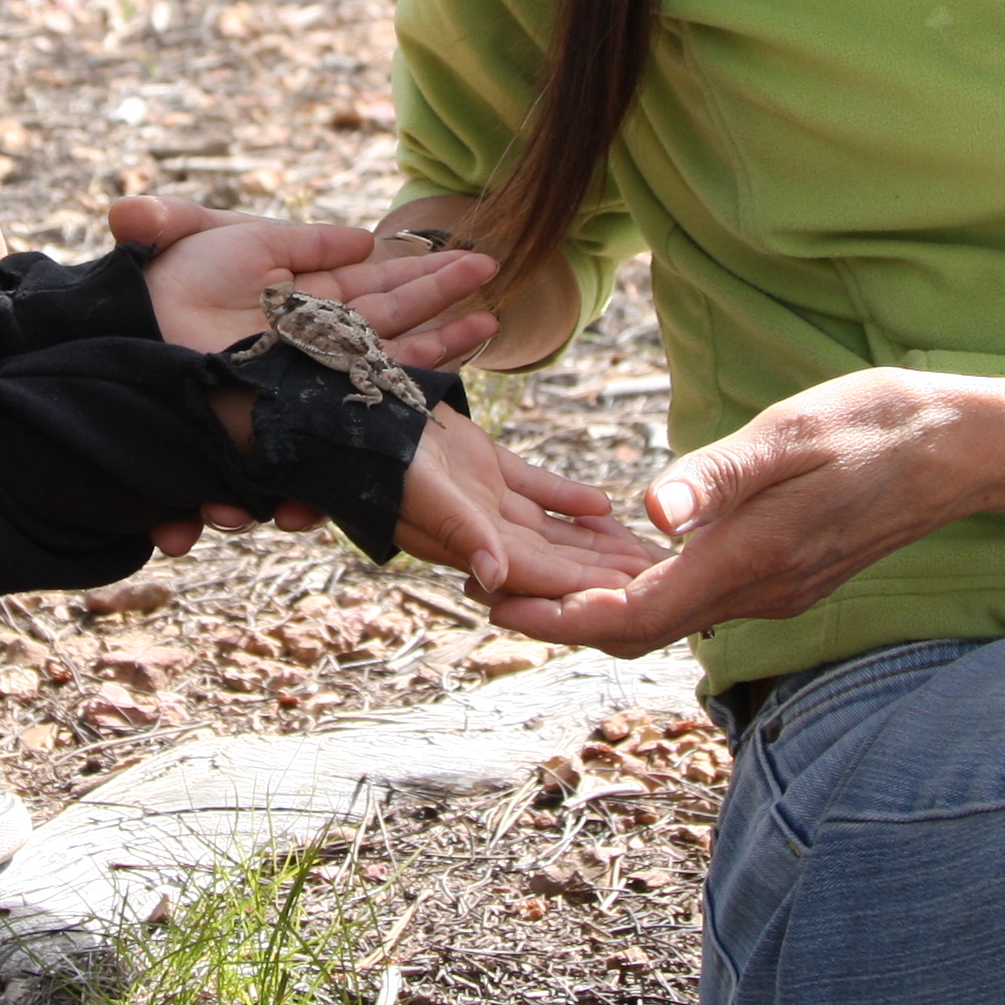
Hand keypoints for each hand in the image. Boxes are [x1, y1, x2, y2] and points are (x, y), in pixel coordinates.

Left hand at [116, 195, 501, 369]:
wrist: (133, 332)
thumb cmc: (167, 282)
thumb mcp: (239, 242)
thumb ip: (304, 242)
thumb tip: (363, 239)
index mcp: (301, 296)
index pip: (376, 283)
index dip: (425, 273)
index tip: (473, 261)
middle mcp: (315, 338)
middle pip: (395, 319)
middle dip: (446, 301)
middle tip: (496, 281)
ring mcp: (311, 373)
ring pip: (390, 359)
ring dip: (440, 344)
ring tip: (489, 323)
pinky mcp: (302, 408)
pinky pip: (361, 405)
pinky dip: (401, 399)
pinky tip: (444, 387)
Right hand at [391, 411, 654, 600]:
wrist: (349, 410)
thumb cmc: (378, 456)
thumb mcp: (423, 493)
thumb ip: (463, 534)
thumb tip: (495, 581)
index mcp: (466, 543)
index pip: (539, 573)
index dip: (586, 585)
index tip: (633, 594)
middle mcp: (478, 530)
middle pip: (554, 557)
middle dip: (603, 570)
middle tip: (656, 578)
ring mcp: (481, 497)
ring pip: (550, 527)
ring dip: (593, 539)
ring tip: (640, 549)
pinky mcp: (481, 464)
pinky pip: (535, 487)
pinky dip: (567, 498)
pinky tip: (604, 505)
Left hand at [485, 368, 977, 654]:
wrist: (961, 448)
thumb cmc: (877, 425)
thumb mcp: (792, 433)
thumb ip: (720, 476)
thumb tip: (650, 512)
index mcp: (751, 561)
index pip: (633, 616)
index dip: (558, 616)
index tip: (494, 601)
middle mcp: (759, 592)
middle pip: (639, 628)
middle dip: (560, 615)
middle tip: (486, 590)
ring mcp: (776, 589)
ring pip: (667, 614)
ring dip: (598, 602)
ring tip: (527, 574)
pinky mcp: (785, 574)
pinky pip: (699, 595)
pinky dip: (645, 584)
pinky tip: (614, 556)